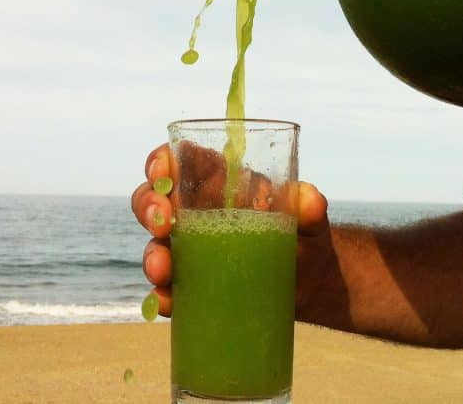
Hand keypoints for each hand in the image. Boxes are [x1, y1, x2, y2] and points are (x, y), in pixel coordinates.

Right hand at [131, 142, 328, 316]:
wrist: (313, 284)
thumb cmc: (307, 237)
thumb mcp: (312, 219)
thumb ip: (310, 206)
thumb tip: (309, 199)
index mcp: (222, 183)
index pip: (182, 161)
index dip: (162, 161)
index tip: (162, 173)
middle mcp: (199, 213)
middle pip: (156, 199)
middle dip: (148, 206)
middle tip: (161, 224)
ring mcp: (193, 250)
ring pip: (156, 245)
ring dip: (151, 255)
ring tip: (162, 270)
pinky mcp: (196, 284)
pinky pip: (168, 289)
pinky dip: (162, 295)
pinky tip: (167, 301)